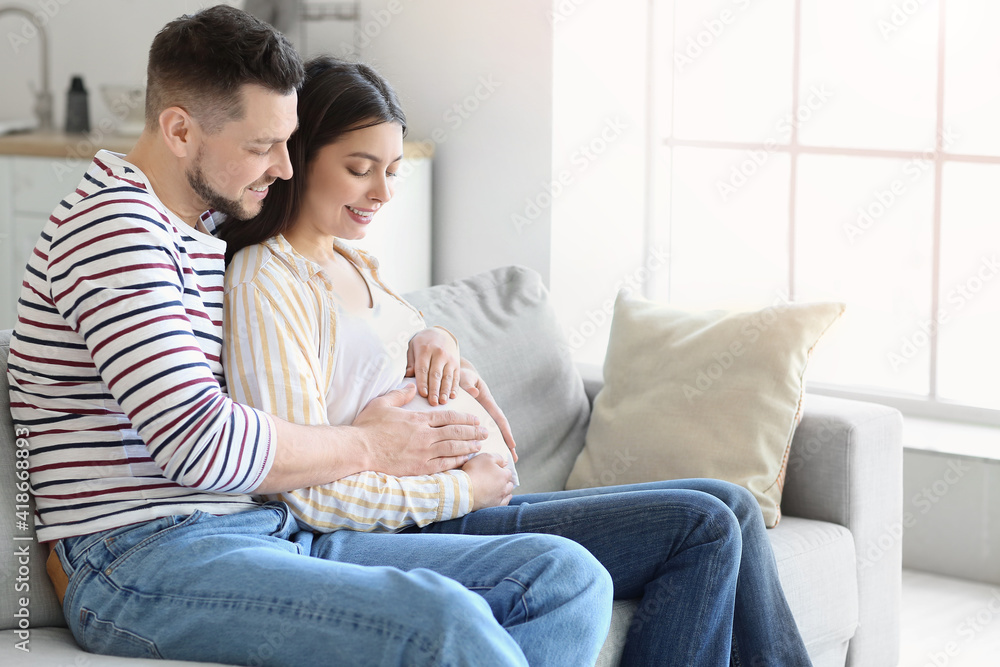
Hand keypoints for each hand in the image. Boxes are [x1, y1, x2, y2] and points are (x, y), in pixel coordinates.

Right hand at [352, 383, 485, 475]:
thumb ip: (399, 394)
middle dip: (472, 431)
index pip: (447, 417)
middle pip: (455, 432)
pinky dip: (457, 461)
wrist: (358, 450)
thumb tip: (411, 384)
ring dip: (469, 445)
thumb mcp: (382, 404)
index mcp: (417, 419)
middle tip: (485, 431)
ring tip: (480, 444)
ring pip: (453, 448)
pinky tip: (466, 459)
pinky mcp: (418, 468)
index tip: (475, 419)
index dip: (464, 418)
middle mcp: (424, 435)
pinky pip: (443, 464)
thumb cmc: (367, 427)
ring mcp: (423, 453)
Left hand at [405, 327, 460, 406]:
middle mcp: (439, 354)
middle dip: (435, 390)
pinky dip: (455, 387)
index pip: (423, 368)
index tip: (423, 394)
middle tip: (433, 402)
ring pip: (448, 377)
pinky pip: (456, 377)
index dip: (423, 382)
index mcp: (425, 350)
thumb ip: (410, 362)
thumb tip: (408, 376)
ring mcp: (450, 359)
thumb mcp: (412, 347)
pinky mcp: (457, 364)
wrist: (440, 333)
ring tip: (443, 402)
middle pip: (436, 374)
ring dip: (445, 391)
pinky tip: (453, 396)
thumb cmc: (422, 344)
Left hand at [459, 358, 517, 462]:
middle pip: (499, 430)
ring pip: (489, 434)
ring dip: (495, 447)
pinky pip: (475, 434)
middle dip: (506, 444)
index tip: (512, 445)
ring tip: (502, 463)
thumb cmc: (463, 376)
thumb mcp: (466, 378)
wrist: (457, 376)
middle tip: (513, 460)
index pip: (499, 419)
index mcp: (487, 404)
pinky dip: (479, 444)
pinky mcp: (470, 422)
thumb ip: (468, 384)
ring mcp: (480, 418)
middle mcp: (486, 413)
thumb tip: (475, 392)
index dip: (506, 432)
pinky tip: (479, 458)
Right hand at [462, 453, 512, 509]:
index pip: (508, 472)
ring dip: (505, 490)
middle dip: (505, 481)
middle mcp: (504, 487)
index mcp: (504, 475)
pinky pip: (503, 504)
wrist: (464, 490)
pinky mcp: (493, 506)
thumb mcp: (486, 457)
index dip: (502, 470)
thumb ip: (498, 458)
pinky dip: (503, 500)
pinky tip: (500, 498)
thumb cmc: (474, 472)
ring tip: (499, 488)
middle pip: (509, 483)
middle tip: (497, 479)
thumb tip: (505, 462)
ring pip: (507, 494)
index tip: (496, 470)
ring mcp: (499, 498)